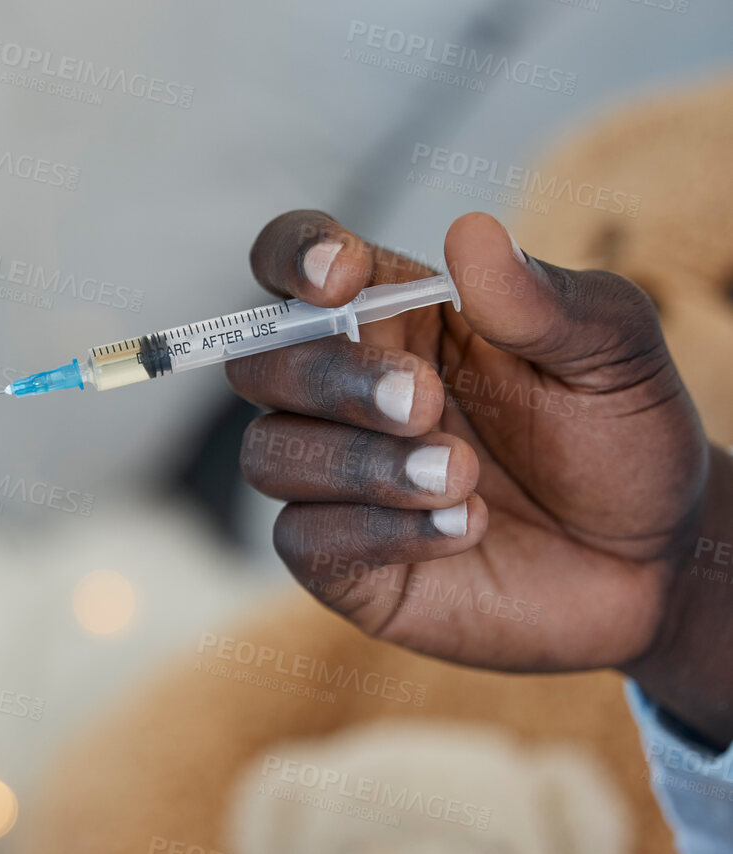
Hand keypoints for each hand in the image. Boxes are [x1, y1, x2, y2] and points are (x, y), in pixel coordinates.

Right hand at [232, 210, 732, 745]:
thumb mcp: (612, 353)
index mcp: (395, 315)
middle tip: (423, 401)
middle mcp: (344, 391)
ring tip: (462, 478)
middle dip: (331, 378)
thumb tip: (469, 233)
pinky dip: (381, 532)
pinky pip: (301, 538)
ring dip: (362, 465)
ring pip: (269, 454)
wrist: (650, 565)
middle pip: (258, 362)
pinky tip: (463, 530)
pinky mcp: (338, 560)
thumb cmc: (620, 442)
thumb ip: (542, 298)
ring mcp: (332, 479)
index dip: (295, 258)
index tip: (343, 279)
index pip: (292, 263)